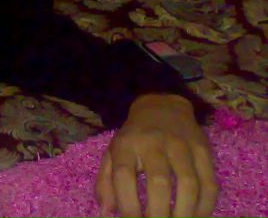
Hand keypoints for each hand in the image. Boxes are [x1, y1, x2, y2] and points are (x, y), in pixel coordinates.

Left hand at [95, 94, 216, 217]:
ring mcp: (181, 145)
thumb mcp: (113, 153)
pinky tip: (197, 217)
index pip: (124, 175)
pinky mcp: (203, 149)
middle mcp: (153, 142)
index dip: (127, 204)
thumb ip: (105, 183)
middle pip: (159, 182)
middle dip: (159, 213)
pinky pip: (209, 183)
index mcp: (126, 144)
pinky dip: (205, 206)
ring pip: (188, 184)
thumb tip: (106, 213)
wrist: (162, 107)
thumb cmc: (134, 139)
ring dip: (185, 213)